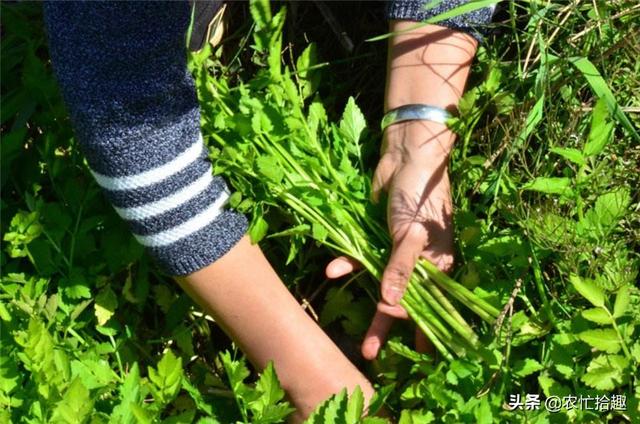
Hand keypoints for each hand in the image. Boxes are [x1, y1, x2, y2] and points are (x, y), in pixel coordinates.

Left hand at [327, 120, 454, 359]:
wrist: (406, 157)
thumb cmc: (418, 197)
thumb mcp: (409, 235)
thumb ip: (399, 269)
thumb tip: (390, 304)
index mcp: (437, 266)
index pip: (430, 306)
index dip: (420, 330)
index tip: (413, 355)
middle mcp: (419, 263)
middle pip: (403, 302)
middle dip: (387, 327)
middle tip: (371, 354)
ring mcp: (396, 251)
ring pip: (379, 285)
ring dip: (366, 306)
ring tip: (355, 335)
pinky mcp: (376, 237)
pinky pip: (362, 258)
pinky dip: (349, 264)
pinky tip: (332, 269)